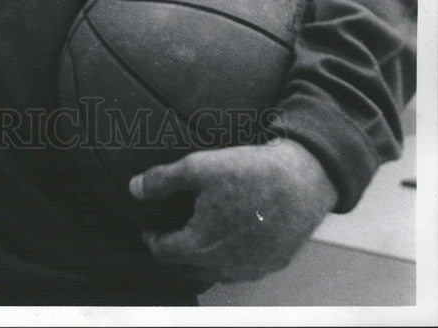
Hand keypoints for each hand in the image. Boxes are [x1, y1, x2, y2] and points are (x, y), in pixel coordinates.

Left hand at [128, 139, 338, 283]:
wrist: (302, 180)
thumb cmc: (251, 173)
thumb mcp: (199, 167)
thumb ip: (163, 180)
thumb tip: (135, 188)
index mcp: (201, 245)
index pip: (163, 253)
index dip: (151, 238)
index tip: (148, 226)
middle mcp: (224, 265)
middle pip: (187, 266)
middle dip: (174, 249)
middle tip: (170, 228)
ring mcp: (250, 268)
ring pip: (215, 270)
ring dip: (201, 256)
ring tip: (198, 231)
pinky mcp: (271, 263)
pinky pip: (241, 267)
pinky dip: (228, 255)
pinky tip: (230, 234)